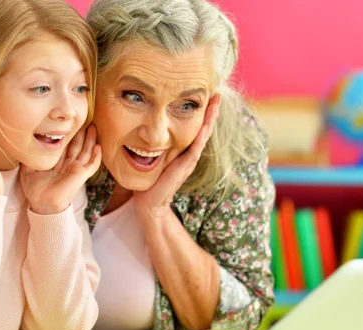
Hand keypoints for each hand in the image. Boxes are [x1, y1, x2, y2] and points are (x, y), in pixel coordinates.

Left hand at [20, 125, 100, 213]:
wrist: (43, 204)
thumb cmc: (36, 191)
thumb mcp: (28, 170)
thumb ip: (29, 158)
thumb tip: (24, 146)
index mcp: (58, 163)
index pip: (65, 145)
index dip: (68, 134)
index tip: (70, 123)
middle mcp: (68, 165)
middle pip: (78, 146)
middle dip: (81, 134)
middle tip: (85, 120)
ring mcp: (76, 169)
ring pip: (86, 151)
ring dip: (90, 140)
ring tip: (93, 128)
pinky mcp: (81, 175)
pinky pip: (92, 165)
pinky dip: (96, 156)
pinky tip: (98, 146)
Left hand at [134, 94, 220, 220]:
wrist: (150, 202)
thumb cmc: (150, 179)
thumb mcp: (154, 155)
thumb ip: (155, 144)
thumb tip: (144, 126)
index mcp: (183, 149)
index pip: (196, 126)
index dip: (202, 112)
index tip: (206, 94)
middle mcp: (190, 153)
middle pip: (204, 128)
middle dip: (211, 111)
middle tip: (218, 94)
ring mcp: (189, 160)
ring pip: (203, 135)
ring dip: (210, 119)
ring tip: (216, 104)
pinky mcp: (185, 167)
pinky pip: (195, 149)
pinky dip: (201, 137)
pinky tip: (205, 126)